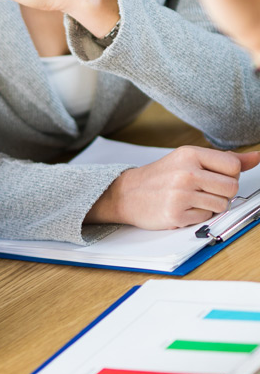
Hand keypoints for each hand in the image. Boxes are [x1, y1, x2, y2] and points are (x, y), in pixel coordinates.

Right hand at [87, 145, 259, 228]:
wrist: (126, 193)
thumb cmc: (160, 177)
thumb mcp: (188, 160)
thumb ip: (224, 160)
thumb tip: (257, 157)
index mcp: (190, 154)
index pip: (234, 166)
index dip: (228, 175)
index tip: (212, 176)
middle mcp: (186, 172)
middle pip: (232, 187)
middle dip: (221, 193)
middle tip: (200, 190)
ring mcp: (181, 194)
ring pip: (222, 205)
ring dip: (210, 206)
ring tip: (191, 200)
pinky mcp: (176, 213)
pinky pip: (206, 218)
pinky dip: (197, 216)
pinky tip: (182, 209)